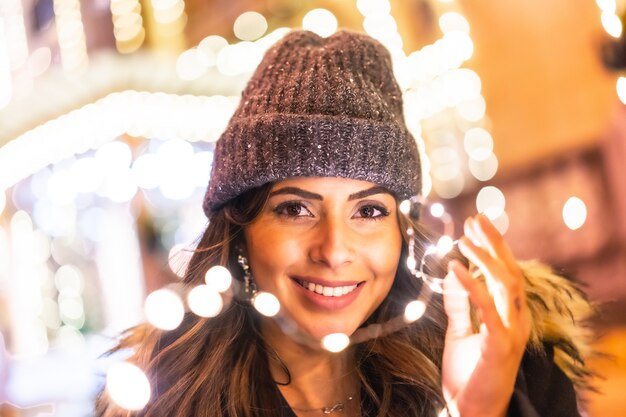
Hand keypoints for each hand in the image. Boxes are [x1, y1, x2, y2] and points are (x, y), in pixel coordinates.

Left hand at [441, 214, 530, 416]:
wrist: (470, 410)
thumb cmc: (468, 373)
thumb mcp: (460, 331)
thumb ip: (460, 303)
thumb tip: (453, 272)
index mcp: (510, 316)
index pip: (506, 273)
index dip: (493, 247)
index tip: (475, 225)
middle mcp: (517, 320)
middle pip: (510, 272)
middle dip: (494, 243)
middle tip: (476, 220)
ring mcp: (512, 332)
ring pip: (505, 284)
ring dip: (485, 257)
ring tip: (465, 238)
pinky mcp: (500, 345)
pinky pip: (487, 309)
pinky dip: (472, 286)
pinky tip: (456, 267)